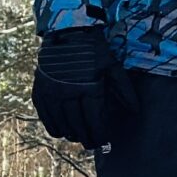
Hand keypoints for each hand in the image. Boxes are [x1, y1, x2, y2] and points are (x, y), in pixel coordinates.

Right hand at [32, 27, 128, 148]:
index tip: (104, 141)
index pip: (95, 121)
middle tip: (92, 144)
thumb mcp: (113, 68)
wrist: (68, 32)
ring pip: (61, 125)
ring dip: (70, 135)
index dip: (100, 135)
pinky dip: (53, 126)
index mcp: (90, 88)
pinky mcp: (40, 90)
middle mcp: (69, 92)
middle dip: (87, 138)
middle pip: (78, 126)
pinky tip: (61, 130)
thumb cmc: (95, 51)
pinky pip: (45, 116)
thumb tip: (136, 112)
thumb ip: (124, 91)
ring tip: (78, 137)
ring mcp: (52, 92)